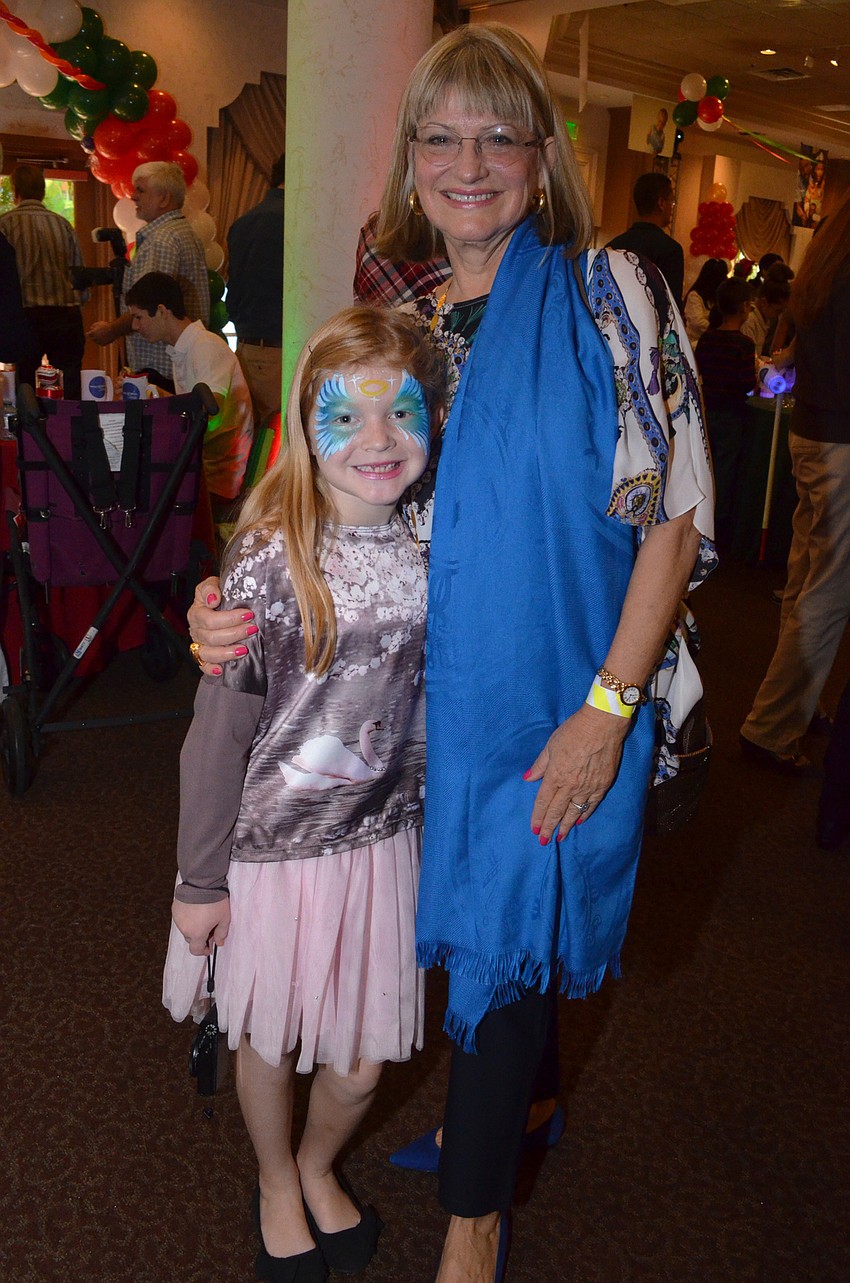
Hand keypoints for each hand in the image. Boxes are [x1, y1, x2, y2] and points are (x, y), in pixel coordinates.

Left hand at [87, 319, 116, 345]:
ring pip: (96, 341)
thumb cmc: (106, 325)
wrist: (114, 330)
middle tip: (99, 333)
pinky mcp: (103, 344)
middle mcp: (95, 337)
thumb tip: (91, 328)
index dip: (88, 334)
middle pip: (91, 338)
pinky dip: (102, 341)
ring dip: (97, 339)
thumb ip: (94, 325)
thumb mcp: (99, 323)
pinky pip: (100, 343)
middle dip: (94, 336)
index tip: (90, 333)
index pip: (87, 335)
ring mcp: (99, 341)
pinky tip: (105, 338)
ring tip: (103, 335)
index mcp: (93, 332)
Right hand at [172, 897, 230, 955]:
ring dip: (193, 926)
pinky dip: (188, 918)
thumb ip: (221, 933)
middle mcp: (184, 929)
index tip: (208, 947)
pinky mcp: (175, 909)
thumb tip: (219, 943)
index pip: (196, 950)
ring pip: (186, 928)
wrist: (201, 883)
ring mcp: (178, 919)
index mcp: (196, 934)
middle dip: (200, 936)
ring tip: (203, 916)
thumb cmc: (214, 901)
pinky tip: (196, 910)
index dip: (203, 951)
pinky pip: (181, 918)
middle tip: (209, 928)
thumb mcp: (224, 918)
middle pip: (191, 938)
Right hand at [188, 576, 255, 674]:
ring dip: (227, 653)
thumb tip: (214, 599)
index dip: (229, 619)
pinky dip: (211, 669)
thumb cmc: (217, 594)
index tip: (248, 614)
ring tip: (244, 650)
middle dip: (235, 634)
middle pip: (212, 637)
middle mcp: (196, 631)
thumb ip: (210, 588)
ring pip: (209, 653)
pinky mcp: (203, 657)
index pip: (210, 620)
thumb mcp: (212, 584)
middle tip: (252, 629)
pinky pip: (203, 666)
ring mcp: (199, 645)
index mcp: (197, 613)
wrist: (216, 602)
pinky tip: (221, 670)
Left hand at [525, 704, 628, 843]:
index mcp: (555, 776)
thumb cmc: (574, 731)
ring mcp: (588, 788)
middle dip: (549, 827)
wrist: (602, 725)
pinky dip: (584, 815)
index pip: (543, 802)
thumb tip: (528, 778)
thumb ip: (540, 765)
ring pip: (574, 812)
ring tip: (560, 837)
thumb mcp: (551, 745)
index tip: (534, 829)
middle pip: (557, 811)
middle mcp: (570, 786)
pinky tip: (579, 821)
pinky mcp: (603, 785)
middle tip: (543, 841)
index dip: (538, 817)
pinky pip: (591, 805)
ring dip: (566, 826)